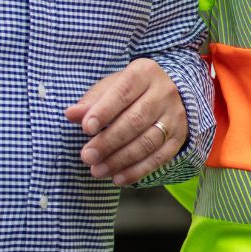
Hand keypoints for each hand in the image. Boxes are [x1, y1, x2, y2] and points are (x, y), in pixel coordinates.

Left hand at [66, 58, 187, 185]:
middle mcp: (164, 93)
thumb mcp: (111, 86)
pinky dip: (138, 171)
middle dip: (109, 141)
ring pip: (148, 141)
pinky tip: (118, 178)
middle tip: (87, 156)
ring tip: (97, 170)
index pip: (124, 92)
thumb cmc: (131, 90)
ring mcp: (175, 116)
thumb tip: (71, 114)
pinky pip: (160, 157)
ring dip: (120, 160)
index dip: (104, 111)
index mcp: (145, 73)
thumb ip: (91, 101)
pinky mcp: (179, 136)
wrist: (169, 92)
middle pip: (136, 120)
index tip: (86, 129)